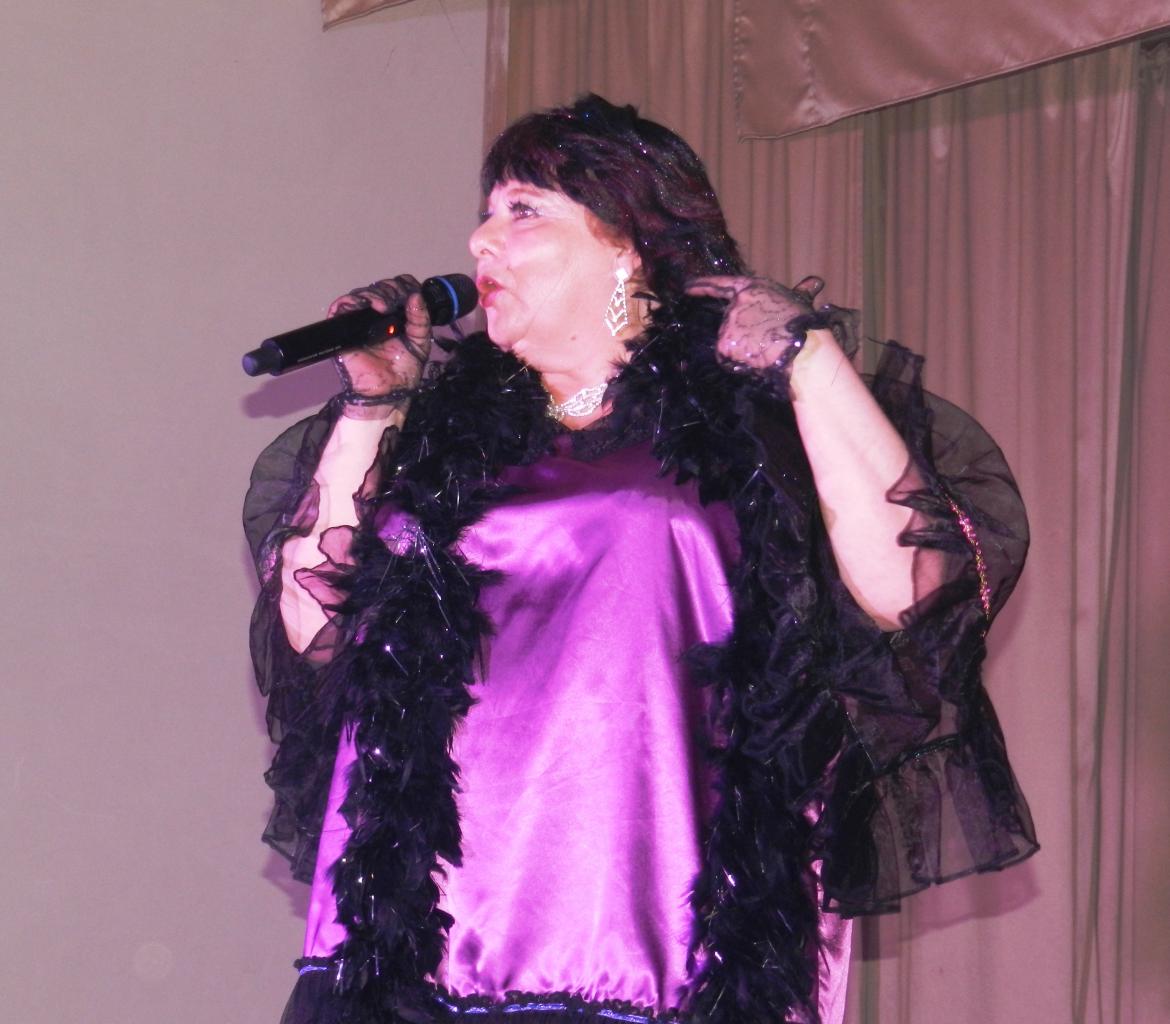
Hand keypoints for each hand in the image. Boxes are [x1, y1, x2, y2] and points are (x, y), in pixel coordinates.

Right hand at [329, 275, 432, 399]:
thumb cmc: (403, 372)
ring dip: (374, 294)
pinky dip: (350, 301)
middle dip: (389, 290)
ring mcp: (360, 321)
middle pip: (380, 288)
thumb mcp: (420, 342)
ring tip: (383, 306)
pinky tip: (364, 305)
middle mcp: (377, 316)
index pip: (397, 288)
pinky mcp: (344, 329)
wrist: (389, 392)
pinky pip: (340, 307)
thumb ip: (421, 319)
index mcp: (396, 316)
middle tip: (395, 303)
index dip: (403, 285)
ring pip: (362, 294)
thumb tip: (416, 296)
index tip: (411, 293)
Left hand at [686, 275, 828, 375]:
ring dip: (743, 349)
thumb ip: (800, 290)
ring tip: (765, 349)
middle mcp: (735, 303)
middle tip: (764, 341)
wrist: (801, 349)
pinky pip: (727, 358)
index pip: (721, 285)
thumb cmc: (805, 325)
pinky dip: (739, 363)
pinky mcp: (725, 343)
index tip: (687, 287)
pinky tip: (756, 359)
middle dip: (742, 334)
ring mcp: (728, 324)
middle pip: (729, 322)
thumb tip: (815, 282)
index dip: (702, 286)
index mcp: (751, 288)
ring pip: (729, 342)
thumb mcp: (801, 300)